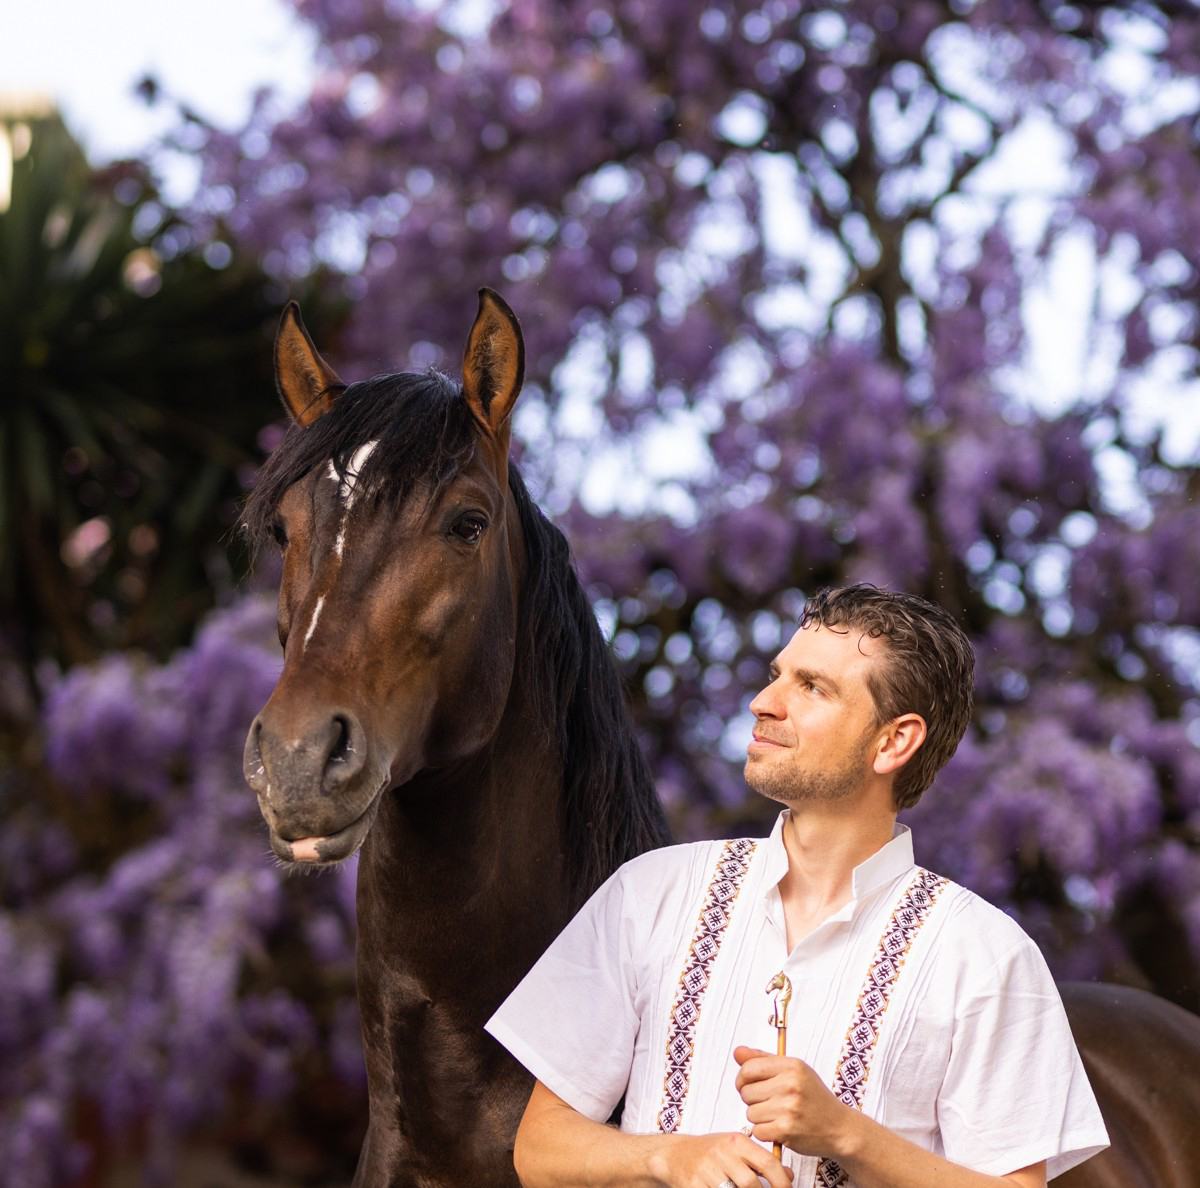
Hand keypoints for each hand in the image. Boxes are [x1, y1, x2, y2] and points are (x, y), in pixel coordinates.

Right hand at [646, 1131, 792, 1187]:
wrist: (675, 1155)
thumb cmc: (710, 1152)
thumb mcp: (736, 1148)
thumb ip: (761, 1160)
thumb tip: (789, 1175)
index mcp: (736, 1142)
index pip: (768, 1162)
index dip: (782, 1182)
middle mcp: (722, 1153)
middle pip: (750, 1183)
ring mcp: (707, 1171)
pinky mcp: (695, 1185)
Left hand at [734, 1046, 850, 1157]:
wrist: (840, 1128)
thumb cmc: (814, 1097)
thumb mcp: (794, 1070)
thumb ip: (763, 1059)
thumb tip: (737, 1052)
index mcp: (791, 1066)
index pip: (748, 1068)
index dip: (742, 1078)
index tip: (747, 1085)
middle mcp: (790, 1084)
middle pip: (746, 1092)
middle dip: (752, 1100)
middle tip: (770, 1103)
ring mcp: (788, 1108)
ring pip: (750, 1113)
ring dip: (760, 1118)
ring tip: (778, 1115)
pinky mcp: (787, 1131)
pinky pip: (758, 1131)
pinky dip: (765, 1132)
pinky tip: (780, 1128)